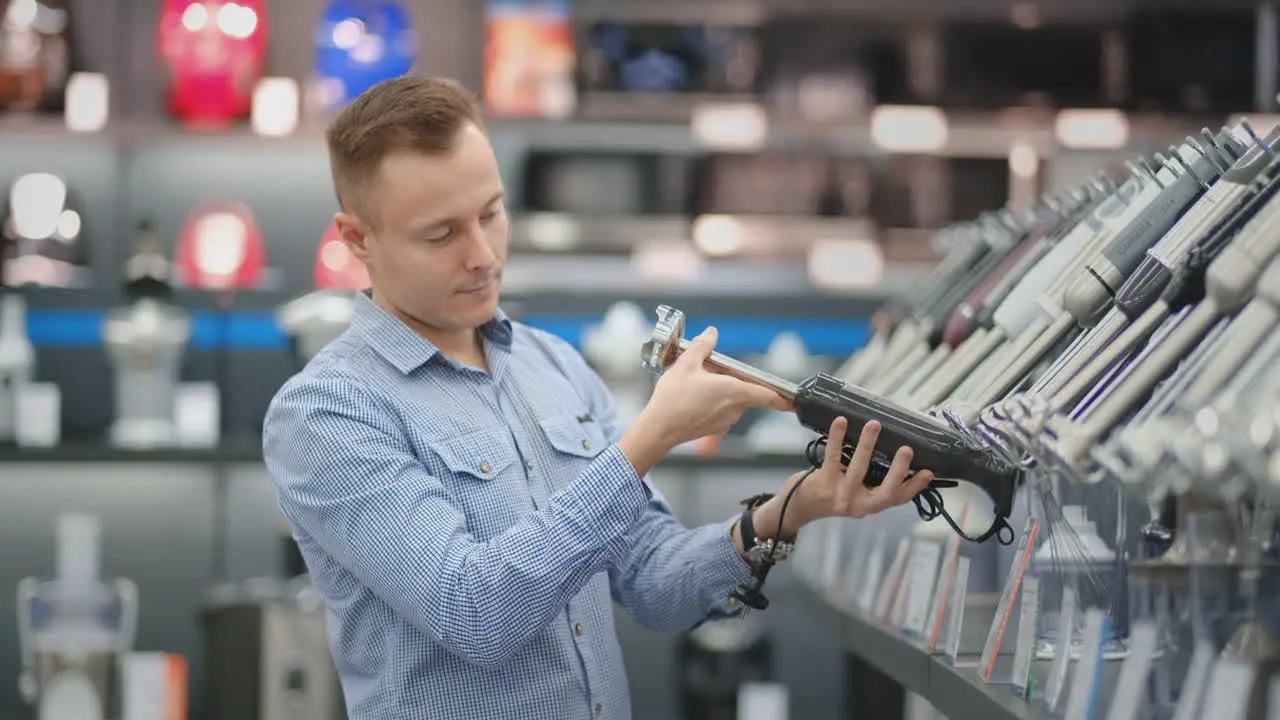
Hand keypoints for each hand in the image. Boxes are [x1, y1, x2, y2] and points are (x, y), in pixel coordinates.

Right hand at [637, 326, 791, 449]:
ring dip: (722, 390)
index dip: (785, 398)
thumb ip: (702, 346)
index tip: (796, 399)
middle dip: (734, 380)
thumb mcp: (686, 364)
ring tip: (697, 382)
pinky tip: (694, 396)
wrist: (658, 429)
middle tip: (712, 370)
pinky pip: (722, 410)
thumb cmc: (672, 400)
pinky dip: (714, 401)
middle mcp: (734, 408)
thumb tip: (711, 333)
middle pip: (746, 392)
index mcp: (734, 391)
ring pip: (732, 401)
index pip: (769, 395)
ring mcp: (725, 421)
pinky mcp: (714, 428)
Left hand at [755, 417, 934, 538]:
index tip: (928, 471)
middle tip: (908, 449)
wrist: (799, 507)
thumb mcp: (857, 495)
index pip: (897, 499)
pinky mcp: (823, 483)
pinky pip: (833, 457)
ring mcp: (840, 496)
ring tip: (875, 424)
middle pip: (884, 491)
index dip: (914, 486)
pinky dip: (837, 437)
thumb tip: (896, 457)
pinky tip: (841, 422)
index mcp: (870, 506)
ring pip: (859, 469)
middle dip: (897, 470)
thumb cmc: (832, 494)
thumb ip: (873, 483)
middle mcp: (858, 505)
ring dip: (868, 445)